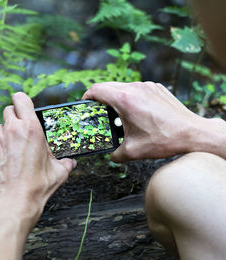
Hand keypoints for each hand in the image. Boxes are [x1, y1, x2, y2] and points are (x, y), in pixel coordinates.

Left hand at [0, 92, 75, 226]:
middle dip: (13, 120)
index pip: (21, 99)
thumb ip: (66, 163)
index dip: (20, 102)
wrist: (14, 203)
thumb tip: (71, 162)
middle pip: (8, 111)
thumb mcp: (58, 173)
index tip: (22, 108)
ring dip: (1, 135)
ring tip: (6, 152)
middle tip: (17, 135)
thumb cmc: (37, 188)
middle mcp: (12, 129)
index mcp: (32, 129)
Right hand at [83, 82, 201, 161]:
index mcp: (125, 100)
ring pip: (122, 86)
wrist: (192, 133)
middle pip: (107, 86)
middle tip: (98, 111)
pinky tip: (136, 113)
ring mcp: (147, 86)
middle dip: (99, 98)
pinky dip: (131, 97)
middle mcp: (135, 88)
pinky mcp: (157, 88)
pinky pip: (137, 89)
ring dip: (115, 97)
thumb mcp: (133, 151)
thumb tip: (110, 155)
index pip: (96, 90)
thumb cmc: (164, 140)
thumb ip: (115, 154)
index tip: (85, 105)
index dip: (86, 97)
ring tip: (118, 114)